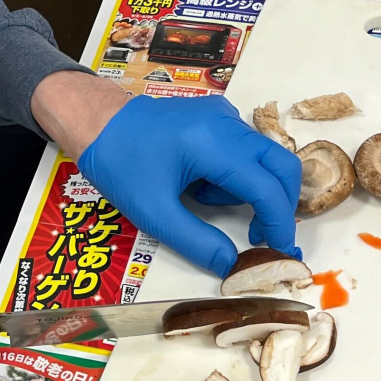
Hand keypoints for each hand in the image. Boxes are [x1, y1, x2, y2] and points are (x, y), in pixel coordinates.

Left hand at [75, 93, 302, 273]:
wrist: (98, 123)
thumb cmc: (119, 164)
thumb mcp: (153, 212)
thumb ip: (196, 241)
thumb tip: (231, 264)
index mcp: (212, 143)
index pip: (267, 187)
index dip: (280, 224)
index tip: (281, 252)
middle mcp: (227, 122)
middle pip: (282, 165)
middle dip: (278, 204)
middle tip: (258, 234)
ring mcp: (224, 115)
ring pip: (264, 158)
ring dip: (247, 189)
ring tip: (199, 198)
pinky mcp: (219, 116)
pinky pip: (245, 149)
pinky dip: (236, 173)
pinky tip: (198, 181)